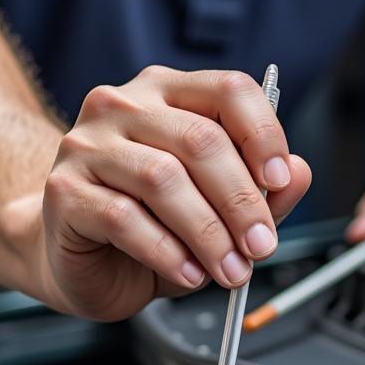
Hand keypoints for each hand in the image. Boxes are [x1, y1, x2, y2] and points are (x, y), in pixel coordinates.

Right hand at [39, 66, 311, 320]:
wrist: (72, 258)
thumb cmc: (146, 231)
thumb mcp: (216, 212)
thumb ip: (260, 193)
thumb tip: (299, 175)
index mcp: (167, 95)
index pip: (228, 90)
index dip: (263, 135)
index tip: (280, 182)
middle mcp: (124, 106)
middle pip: (201, 141)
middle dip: (241, 203)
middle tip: (261, 248)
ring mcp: (87, 145)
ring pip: (163, 179)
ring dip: (208, 233)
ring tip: (229, 271)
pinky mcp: (65, 191)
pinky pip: (123, 218)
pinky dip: (167, 252)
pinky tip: (189, 274)